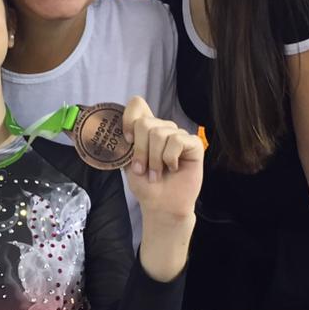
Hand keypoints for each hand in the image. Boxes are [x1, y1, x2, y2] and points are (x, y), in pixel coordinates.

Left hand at [121, 95, 203, 220]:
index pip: (138, 104)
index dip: (129, 118)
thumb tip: (116, 131)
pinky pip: (177, 141)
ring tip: (156, 174)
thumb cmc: (145, 185)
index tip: (127, 140)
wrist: (160, 205)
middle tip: (142, 169)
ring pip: (160, 133)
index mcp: (146, 130)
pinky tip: (174, 168)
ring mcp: (178, 135)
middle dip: (140, 150)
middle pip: (145, 122)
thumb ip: (123, 144)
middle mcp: (163, 129)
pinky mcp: (193, 144)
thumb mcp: (127, 162)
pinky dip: (170, 158)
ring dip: (154, 159)